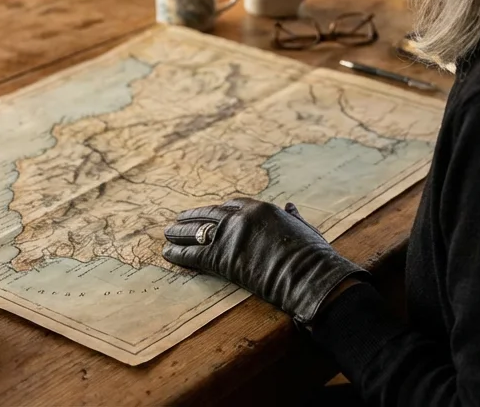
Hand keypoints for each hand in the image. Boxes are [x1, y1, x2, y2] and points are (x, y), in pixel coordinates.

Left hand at [163, 198, 367, 325]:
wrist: (308, 274)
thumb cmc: (312, 255)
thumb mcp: (303, 227)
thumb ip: (292, 216)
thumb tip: (290, 205)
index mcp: (260, 208)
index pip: (231, 205)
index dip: (217, 210)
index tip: (207, 214)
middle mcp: (241, 217)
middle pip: (208, 215)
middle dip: (191, 218)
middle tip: (177, 221)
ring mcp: (230, 235)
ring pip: (196, 231)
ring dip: (179, 233)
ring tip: (167, 234)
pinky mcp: (222, 257)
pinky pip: (194, 254)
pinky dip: (178, 253)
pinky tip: (168, 254)